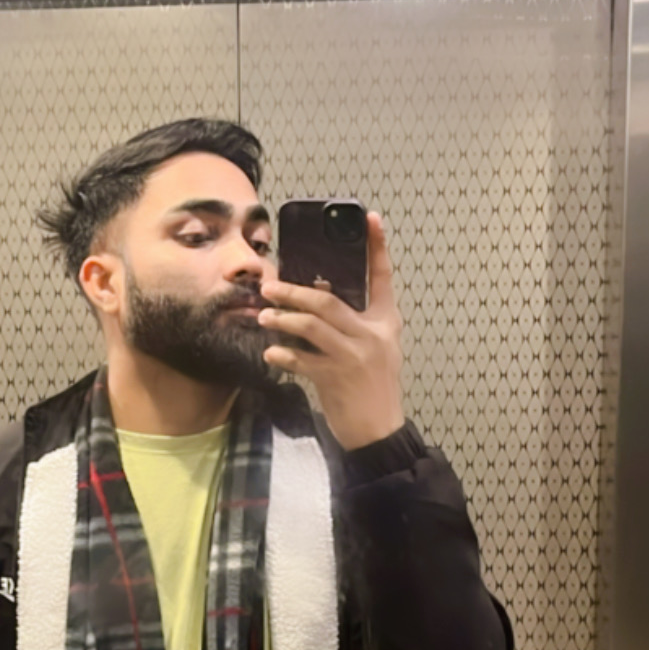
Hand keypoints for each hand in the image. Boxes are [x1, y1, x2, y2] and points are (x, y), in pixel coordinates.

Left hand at [259, 211, 404, 450]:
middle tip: (269, 286)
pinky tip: (270, 352)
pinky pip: (302, 360)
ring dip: (282, 319)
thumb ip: (356, 322)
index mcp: (385, 322)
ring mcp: (353, 357)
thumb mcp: (377, 348)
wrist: (379, 430)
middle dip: (295, 291)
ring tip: (263, 316)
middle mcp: (371, 335)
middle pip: (328, 301)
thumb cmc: (374, 387)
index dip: (378, 247)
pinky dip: (283, 354)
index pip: (384, 277)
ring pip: (311, 326)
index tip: (371, 219)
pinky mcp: (335, 379)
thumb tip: (323, 296)